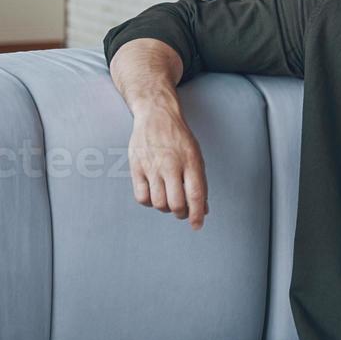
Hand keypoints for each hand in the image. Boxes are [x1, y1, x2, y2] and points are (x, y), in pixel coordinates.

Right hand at [128, 96, 207, 229]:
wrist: (156, 115)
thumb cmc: (178, 137)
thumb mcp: (196, 156)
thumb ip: (199, 182)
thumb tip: (203, 208)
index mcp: (190, 161)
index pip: (195, 195)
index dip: (197, 214)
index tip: (198, 225)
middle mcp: (171, 165)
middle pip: (176, 204)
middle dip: (181, 213)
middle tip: (183, 211)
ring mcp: (152, 167)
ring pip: (158, 203)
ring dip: (165, 208)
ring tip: (169, 200)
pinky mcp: (137, 168)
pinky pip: (141, 197)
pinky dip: (149, 202)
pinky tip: (154, 194)